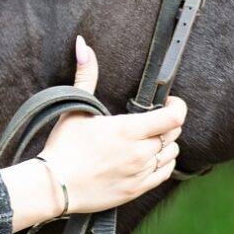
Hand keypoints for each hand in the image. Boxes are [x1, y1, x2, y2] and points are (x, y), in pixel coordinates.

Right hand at [36, 36, 183, 214]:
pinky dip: (162, 163)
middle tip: (153, 119)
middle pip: (173, 133)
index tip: (169, 101)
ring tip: (148, 139)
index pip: (174, 117)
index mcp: (127, 129)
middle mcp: (139, 152)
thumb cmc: (64, 146)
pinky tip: (147, 158)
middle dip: (168, 122)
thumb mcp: (76, 107)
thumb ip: (86, 75)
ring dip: (164, 143)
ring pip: (171, 153)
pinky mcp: (137, 189)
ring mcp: (140, 172)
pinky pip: (164, 173)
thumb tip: (83, 45)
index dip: (177, 105)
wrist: (55, 186)